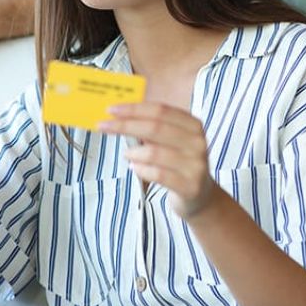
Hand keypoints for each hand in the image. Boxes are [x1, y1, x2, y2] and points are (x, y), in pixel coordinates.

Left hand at [98, 103, 217, 218]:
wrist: (201, 196)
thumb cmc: (179, 164)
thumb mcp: (172, 141)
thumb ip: (153, 128)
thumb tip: (121, 116)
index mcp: (193, 125)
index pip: (160, 110)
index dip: (134, 109)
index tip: (112, 110)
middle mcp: (197, 142)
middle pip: (155, 127)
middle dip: (125, 125)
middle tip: (104, 126)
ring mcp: (196, 165)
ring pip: (155, 152)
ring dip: (133, 151)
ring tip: (126, 154)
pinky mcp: (190, 186)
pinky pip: (159, 175)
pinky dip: (141, 169)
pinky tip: (134, 168)